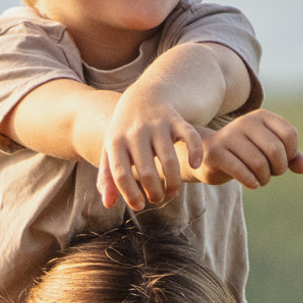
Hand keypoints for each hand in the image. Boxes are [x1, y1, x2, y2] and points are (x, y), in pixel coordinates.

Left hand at [100, 95, 205, 209]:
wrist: (143, 97)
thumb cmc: (125, 132)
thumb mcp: (111, 151)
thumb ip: (107, 178)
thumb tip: (109, 205)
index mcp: (116, 142)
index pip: (120, 174)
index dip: (130, 194)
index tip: (139, 206)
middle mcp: (136, 132)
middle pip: (147, 172)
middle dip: (154, 193)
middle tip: (157, 199)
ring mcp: (157, 125)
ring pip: (169, 160)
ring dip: (173, 183)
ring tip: (172, 192)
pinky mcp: (176, 119)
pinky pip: (189, 137)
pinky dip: (195, 153)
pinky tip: (195, 166)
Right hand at [189, 109, 302, 188]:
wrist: (209, 156)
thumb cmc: (246, 153)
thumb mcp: (270, 152)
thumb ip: (291, 157)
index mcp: (262, 116)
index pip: (289, 135)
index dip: (291, 154)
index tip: (281, 160)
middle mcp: (245, 121)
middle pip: (275, 150)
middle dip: (278, 168)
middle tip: (271, 173)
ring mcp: (229, 136)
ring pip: (259, 163)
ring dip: (264, 178)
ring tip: (260, 179)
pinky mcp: (215, 152)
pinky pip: (241, 171)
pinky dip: (251, 182)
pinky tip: (252, 184)